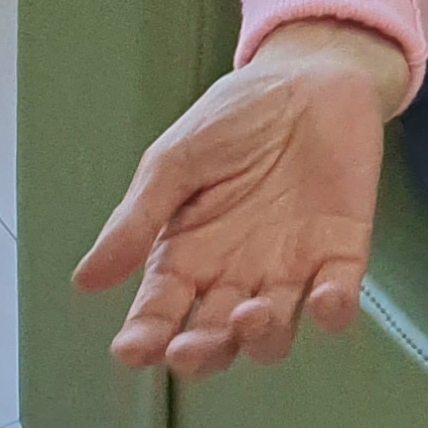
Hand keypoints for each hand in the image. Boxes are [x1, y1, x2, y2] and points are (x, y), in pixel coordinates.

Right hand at [75, 17, 397, 379]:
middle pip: (214, 341)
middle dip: (201, 355)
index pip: (159, 316)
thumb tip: (85, 280)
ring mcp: (290, 268)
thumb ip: (138, 219)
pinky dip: (334, 310)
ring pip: (272, 334)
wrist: (310, 72)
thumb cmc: (236, 116)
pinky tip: (324, 300)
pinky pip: (340, 299)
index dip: (144, 342)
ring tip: (251, 313)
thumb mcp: (175, 161)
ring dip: (262, 338)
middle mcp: (236, 275)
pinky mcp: (342, 250)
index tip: (131, 350)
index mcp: (187, 256)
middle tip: (188, 348)